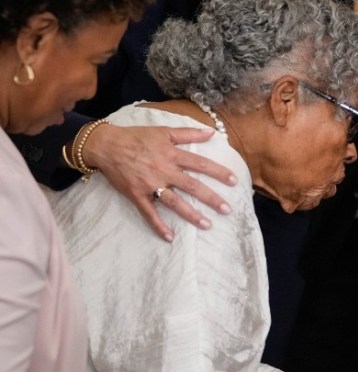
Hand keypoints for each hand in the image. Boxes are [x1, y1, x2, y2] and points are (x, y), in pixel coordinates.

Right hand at [82, 123, 236, 241]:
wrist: (105, 145)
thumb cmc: (136, 137)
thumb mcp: (163, 131)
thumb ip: (188, 133)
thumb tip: (211, 132)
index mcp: (171, 154)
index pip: (200, 164)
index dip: (218, 172)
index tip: (234, 181)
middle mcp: (163, 170)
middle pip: (192, 186)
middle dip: (211, 198)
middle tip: (227, 209)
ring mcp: (150, 184)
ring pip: (174, 202)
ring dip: (191, 215)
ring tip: (207, 225)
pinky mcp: (136, 195)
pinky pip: (149, 213)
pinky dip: (158, 226)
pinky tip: (170, 237)